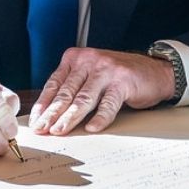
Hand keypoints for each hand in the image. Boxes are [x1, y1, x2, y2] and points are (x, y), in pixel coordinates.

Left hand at [29, 47, 174, 135]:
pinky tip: (92, 128)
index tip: (35, 121)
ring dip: (70, 117)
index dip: (43, 105)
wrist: (153, 71)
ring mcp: (106, 70)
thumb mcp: (90, 77)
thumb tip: (49, 115)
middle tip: (42, 129)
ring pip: (83, 98)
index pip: (54, 84)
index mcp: (75, 58)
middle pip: (66, 92)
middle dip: (52, 114)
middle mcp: (89, 60)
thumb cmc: (118, 77)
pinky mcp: (123, 81)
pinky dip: (100, 118)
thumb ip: (72, 89)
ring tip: (60, 130)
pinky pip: (108, 104)